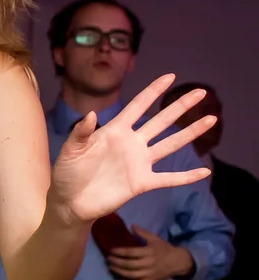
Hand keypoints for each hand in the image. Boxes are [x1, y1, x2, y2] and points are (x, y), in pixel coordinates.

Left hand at [49, 75, 214, 226]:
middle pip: (162, 121)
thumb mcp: (70, 150)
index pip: (138, 107)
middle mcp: (132, 144)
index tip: (170, 76)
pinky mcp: (142, 183)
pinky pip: (169, 178)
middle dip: (181, 106)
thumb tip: (92, 114)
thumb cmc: (67, 174)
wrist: (69, 202)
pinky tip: (205, 171)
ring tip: (211, 119)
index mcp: (115, 132)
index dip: (153, 92)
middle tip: (201, 92)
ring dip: (191, 133)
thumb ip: (80, 132)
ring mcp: (139, 163)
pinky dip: (186, 176)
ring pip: (171, 144)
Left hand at [107, 226, 195, 279]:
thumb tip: (132, 225)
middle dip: (116, 262)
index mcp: (150, 252)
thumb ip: (143, 233)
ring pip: (131, 275)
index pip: (131, 252)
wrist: (179, 262)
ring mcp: (149, 274)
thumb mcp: (155, 239)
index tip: (111, 250)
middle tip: (108, 259)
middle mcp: (149, 263)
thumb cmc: (165, 249)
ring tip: (110, 267)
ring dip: (119, 272)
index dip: (119, 252)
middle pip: (129, 264)